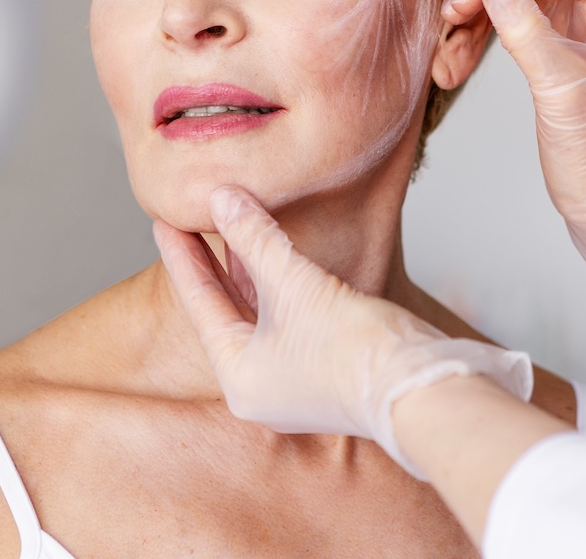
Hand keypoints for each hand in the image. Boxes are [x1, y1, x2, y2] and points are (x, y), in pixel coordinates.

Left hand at [154, 186, 532, 477]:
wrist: (421, 388)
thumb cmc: (353, 349)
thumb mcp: (294, 284)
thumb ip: (255, 239)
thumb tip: (221, 197)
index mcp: (238, 378)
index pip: (199, 304)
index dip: (181, 257)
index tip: (163, 220)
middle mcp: (260, 387)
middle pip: (226, 310)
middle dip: (211, 262)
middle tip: (187, 218)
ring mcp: (294, 382)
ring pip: (259, 313)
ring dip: (247, 269)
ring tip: (230, 225)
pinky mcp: (326, 371)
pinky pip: (288, 319)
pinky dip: (278, 284)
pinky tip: (278, 253)